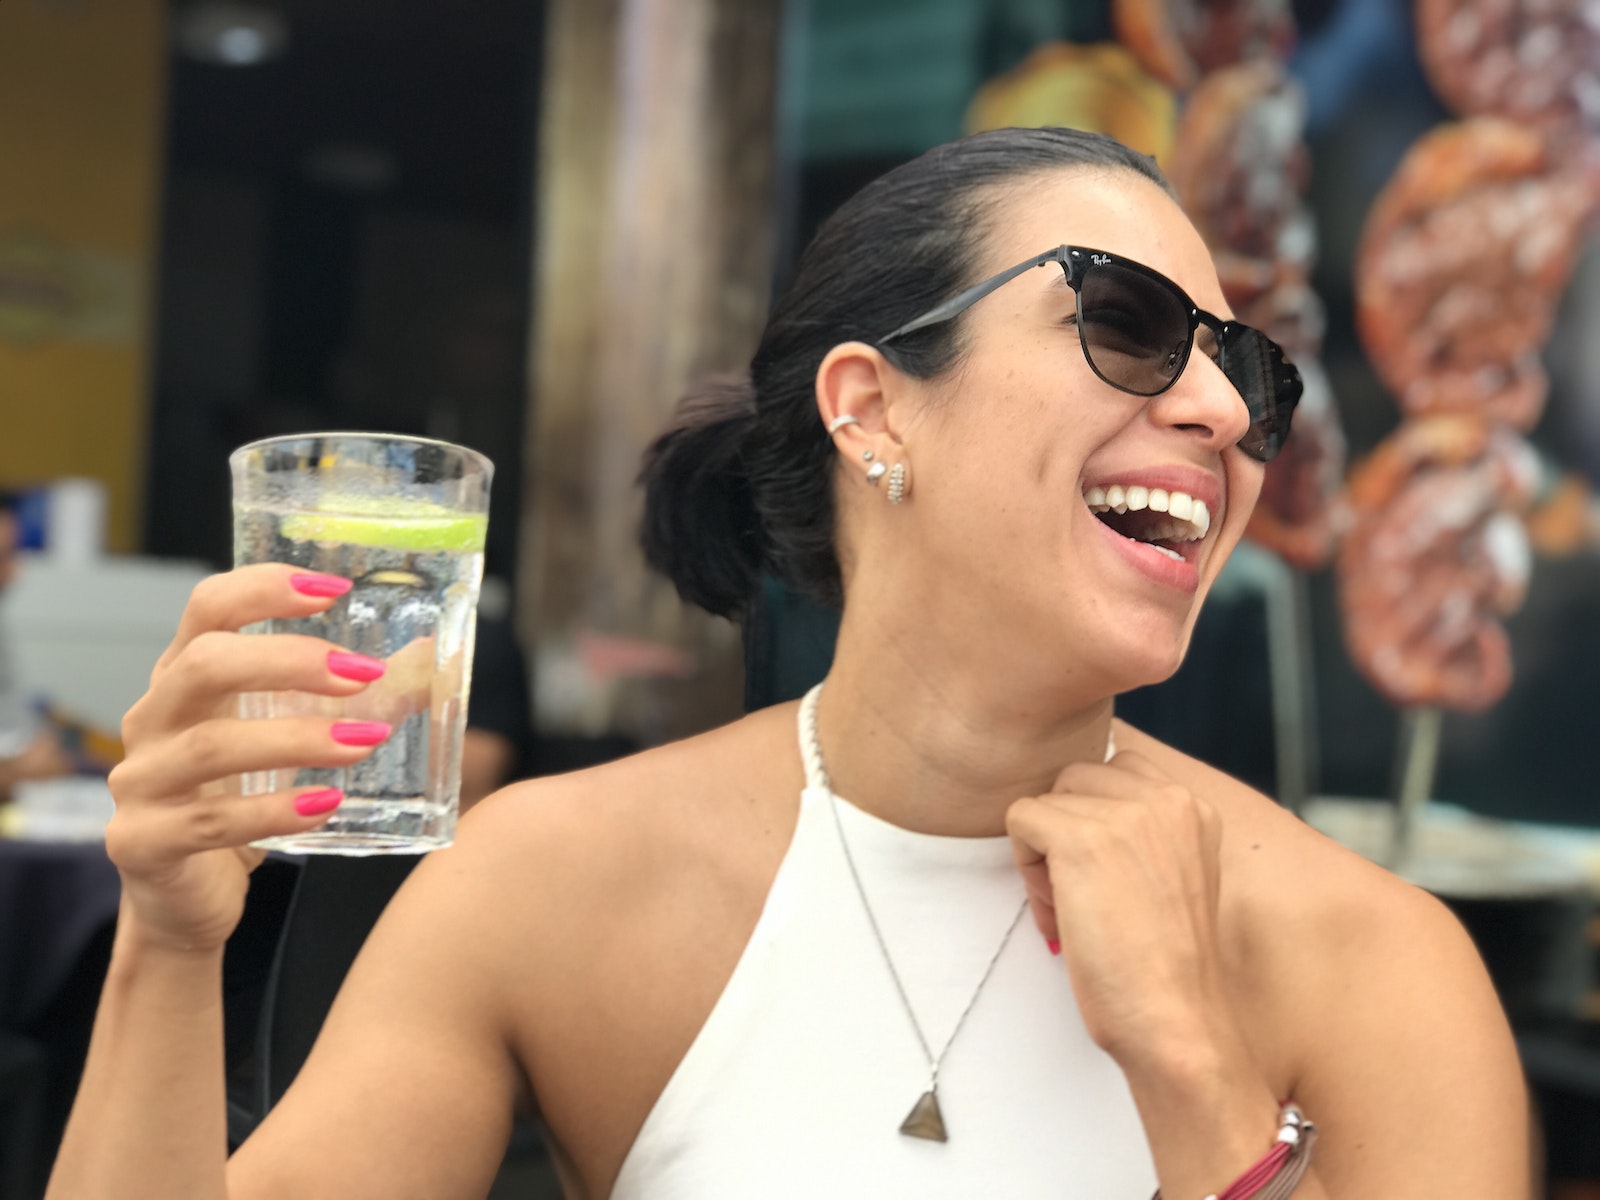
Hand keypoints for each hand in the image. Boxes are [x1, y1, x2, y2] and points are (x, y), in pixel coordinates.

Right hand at [105, 564, 391, 952]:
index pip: (208, 609)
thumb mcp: (288, 740)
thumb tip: (421, 660)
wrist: (188, 898)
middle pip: (205, 664)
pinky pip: (210, 822)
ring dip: (296, 739)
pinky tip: (324, 805)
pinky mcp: (142, 842)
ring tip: (362, 744)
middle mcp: (152, 719)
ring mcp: (140, 781)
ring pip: (211, 747)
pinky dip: (274, 812)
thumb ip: (349, 702)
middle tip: (361, 673)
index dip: (265, 589)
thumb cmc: (239, 802)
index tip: (333, 589)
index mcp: (184, 679)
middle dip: (288, 662)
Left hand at [1006, 750, 1235, 1072]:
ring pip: (1047, 800)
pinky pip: (1021, 818)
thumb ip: (1143, 835)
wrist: (1177, 1020)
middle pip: (1077, 778)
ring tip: (1069, 909)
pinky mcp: (1080, 841)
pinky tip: (1056, 913)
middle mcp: (1167, 799)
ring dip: (1043, 852)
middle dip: (1065, 829)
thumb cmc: (1166, 967)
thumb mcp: (1173, 876)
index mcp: (1193, 807)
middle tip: (1078, 894)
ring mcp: (1124, 817)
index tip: (1104, 875)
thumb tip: (1073, 813)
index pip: (1115, 772)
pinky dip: (1025, 865)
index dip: (1094, 819)